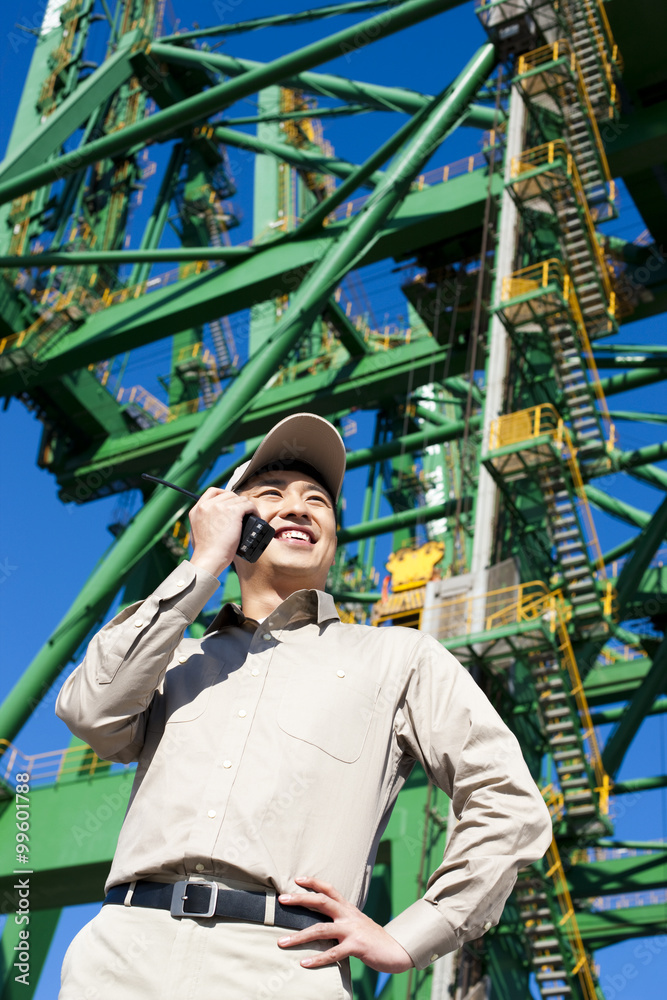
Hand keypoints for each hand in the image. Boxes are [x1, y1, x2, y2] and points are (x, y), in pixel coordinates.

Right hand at [188, 488, 259, 577]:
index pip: (213, 492)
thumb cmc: (205, 552)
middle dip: (238, 502)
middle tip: (244, 513)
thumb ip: (204, 521)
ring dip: (247, 506)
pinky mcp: (233, 511)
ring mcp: (219, 507)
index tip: (231, 503)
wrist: (209, 559)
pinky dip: (254, 510)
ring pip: (239, 499)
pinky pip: (248, 504)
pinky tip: (256, 516)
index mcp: (197, 509)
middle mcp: (207, 505)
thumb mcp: (197, 531)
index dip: (225, 495)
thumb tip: (213, 520)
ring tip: (251, 516)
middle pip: (228, 494)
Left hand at [277, 877, 412, 972]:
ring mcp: (352, 930)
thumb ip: (341, 922)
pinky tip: (304, 963)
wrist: (397, 951)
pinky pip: (333, 953)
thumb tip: (320, 925)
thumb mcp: (356, 925)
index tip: (297, 879)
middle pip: (322, 902)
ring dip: (300, 936)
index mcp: (349, 909)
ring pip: (321, 929)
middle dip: (300, 899)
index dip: (313, 883)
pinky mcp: (356, 946)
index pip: (329, 889)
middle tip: (282, 900)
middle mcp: (349, 916)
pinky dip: (317, 959)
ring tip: (282, 942)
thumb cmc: (373, 939)